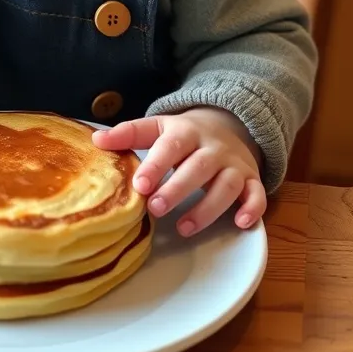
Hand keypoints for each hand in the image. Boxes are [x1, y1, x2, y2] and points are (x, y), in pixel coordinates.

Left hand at [92, 107, 265, 236]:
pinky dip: (252, 208)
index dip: (155, 165)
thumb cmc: (184, 134)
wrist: (229, 123)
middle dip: (177, 189)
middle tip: (155, 208)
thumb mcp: (158, 127)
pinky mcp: (251, 179)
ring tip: (182, 228)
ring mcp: (234, 164)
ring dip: (207, 208)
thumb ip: (129, 134)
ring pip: (225, 185)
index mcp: (185, 132)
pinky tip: (240, 223)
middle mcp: (212, 147)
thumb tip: (95, 140)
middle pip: (197, 168)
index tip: (139, 185)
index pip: (170, 146)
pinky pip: (257, 194)